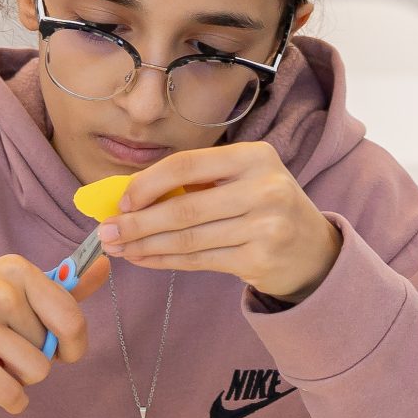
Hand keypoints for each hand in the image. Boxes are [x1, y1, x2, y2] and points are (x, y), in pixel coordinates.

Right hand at [0, 253, 110, 414]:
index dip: (73, 344)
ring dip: (19, 378)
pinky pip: (11, 392)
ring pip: (35, 372)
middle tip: (4, 350)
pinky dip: (9, 399)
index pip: (72, 318)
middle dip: (35, 359)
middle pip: (51, 350)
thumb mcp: (5, 284)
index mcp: (17, 270)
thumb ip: (59, 284)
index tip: (60, 350)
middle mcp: (0, 290)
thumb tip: (107, 265)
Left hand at [101, 141, 341, 303]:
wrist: (312, 249)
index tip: (120, 201)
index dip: (147, 183)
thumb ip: (194, 182)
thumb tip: (125, 196)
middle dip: (137, 222)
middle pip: (184, 208)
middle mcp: (264, 188)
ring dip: (145, 245)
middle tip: (106, 232)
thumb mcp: (239, 180)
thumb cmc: (262, 207)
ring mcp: (266, 226)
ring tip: (118, 248)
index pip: (187, 164)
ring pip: (188, 238)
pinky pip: (199, 261)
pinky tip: (145, 259)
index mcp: (255, 156)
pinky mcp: (260, 259)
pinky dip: (165, 261)